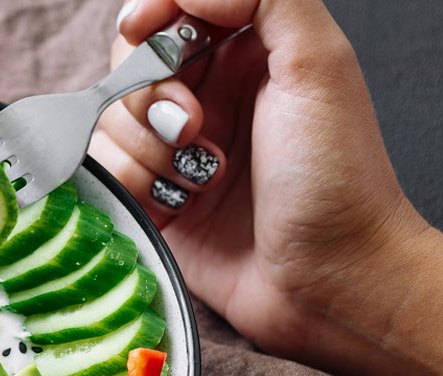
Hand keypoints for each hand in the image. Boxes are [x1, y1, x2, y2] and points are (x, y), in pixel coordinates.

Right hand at [93, 0, 442, 375]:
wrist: (330, 282)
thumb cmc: (336, 179)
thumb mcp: (319, 63)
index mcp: (249, 54)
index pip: (170, 11)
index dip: (150, 14)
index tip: (146, 28)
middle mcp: (208, 97)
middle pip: (127, 63)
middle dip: (148, 91)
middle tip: (192, 127)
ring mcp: (175, 152)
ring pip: (109, 119)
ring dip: (147, 148)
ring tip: (200, 177)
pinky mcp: (153, 200)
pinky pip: (106, 172)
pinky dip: (135, 185)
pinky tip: (180, 206)